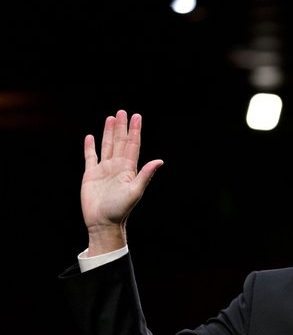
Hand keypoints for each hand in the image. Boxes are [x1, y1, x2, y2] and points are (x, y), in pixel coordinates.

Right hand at [81, 110, 162, 254]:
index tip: (137, 116)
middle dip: (122, 127)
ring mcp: (104, 170)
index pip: (132, 145)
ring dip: (109, 132)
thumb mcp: (135, 191)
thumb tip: (160, 161)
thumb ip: (146, 175)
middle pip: (120, 142)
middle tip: (123, 111)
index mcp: (128, 169)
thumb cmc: (121, 210)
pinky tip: (91, 137)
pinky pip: (90, 157)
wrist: (103, 223)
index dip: (135, 131)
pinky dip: (90, 147)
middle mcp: (117, 167)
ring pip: (107, 146)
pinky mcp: (91, 175)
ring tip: (111, 118)